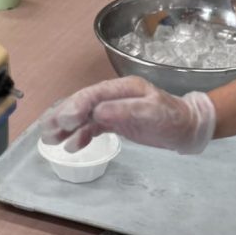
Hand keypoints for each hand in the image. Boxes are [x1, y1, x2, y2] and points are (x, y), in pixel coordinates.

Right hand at [40, 76, 216, 153]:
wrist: (187, 128)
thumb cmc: (172, 118)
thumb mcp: (152, 112)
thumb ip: (125, 111)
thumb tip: (97, 113)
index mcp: (123, 88)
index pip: (94, 94)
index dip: (77, 105)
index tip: (66, 120)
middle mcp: (115, 96)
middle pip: (83, 103)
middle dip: (64, 115)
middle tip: (48, 130)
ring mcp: (114, 109)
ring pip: (84, 116)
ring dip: (66, 126)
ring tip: (49, 139)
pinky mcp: (116, 122)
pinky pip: (93, 127)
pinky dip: (81, 135)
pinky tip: (71, 146)